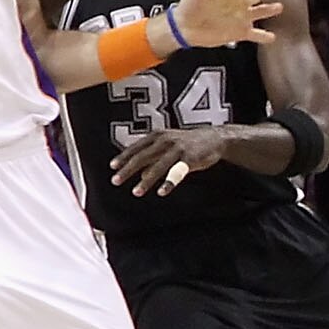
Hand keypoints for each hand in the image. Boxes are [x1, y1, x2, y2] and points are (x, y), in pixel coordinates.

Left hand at [112, 125, 230, 197]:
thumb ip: (152, 158)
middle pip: (142, 157)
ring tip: (136, 192)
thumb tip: (139, 175)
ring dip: (146, 181)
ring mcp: (177, 149)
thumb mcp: (167, 146)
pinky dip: (168, 183)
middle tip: (115, 181)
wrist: (215, 138)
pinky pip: (177, 173)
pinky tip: (161, 192)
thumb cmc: (187, 143)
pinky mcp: (190, 159)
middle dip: (127, 170)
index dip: (123, 157)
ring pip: (157, 167)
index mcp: (157, 136)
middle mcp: (165, 141)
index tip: (112, 167)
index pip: (136, 147)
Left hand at [170, 0, 279, 48]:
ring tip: (278, 7)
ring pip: (261, 12)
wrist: (183, 27)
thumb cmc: (188, 4)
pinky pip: (256, 35)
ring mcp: (240, 17)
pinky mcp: (239, 32)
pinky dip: (265, 37)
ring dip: (270, 10)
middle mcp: (238, 2)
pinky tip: (272, 37)